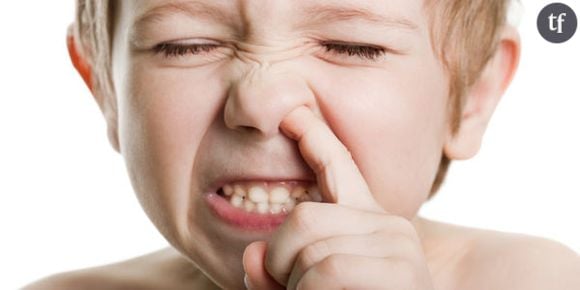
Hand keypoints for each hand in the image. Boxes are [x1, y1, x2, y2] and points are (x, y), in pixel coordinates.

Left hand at [243, 106, 433, 289]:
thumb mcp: (300, 289)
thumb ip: (276, 270)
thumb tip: (253, 255)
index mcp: (365, 223)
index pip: (338, 166)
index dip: (314, 136)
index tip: (293, 112)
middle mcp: (388, 225)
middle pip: (303, 219)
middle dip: (282, 263)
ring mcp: (398, 246)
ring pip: (310, 249)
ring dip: (298, 289)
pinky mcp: (403, 272)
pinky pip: (328, 272)